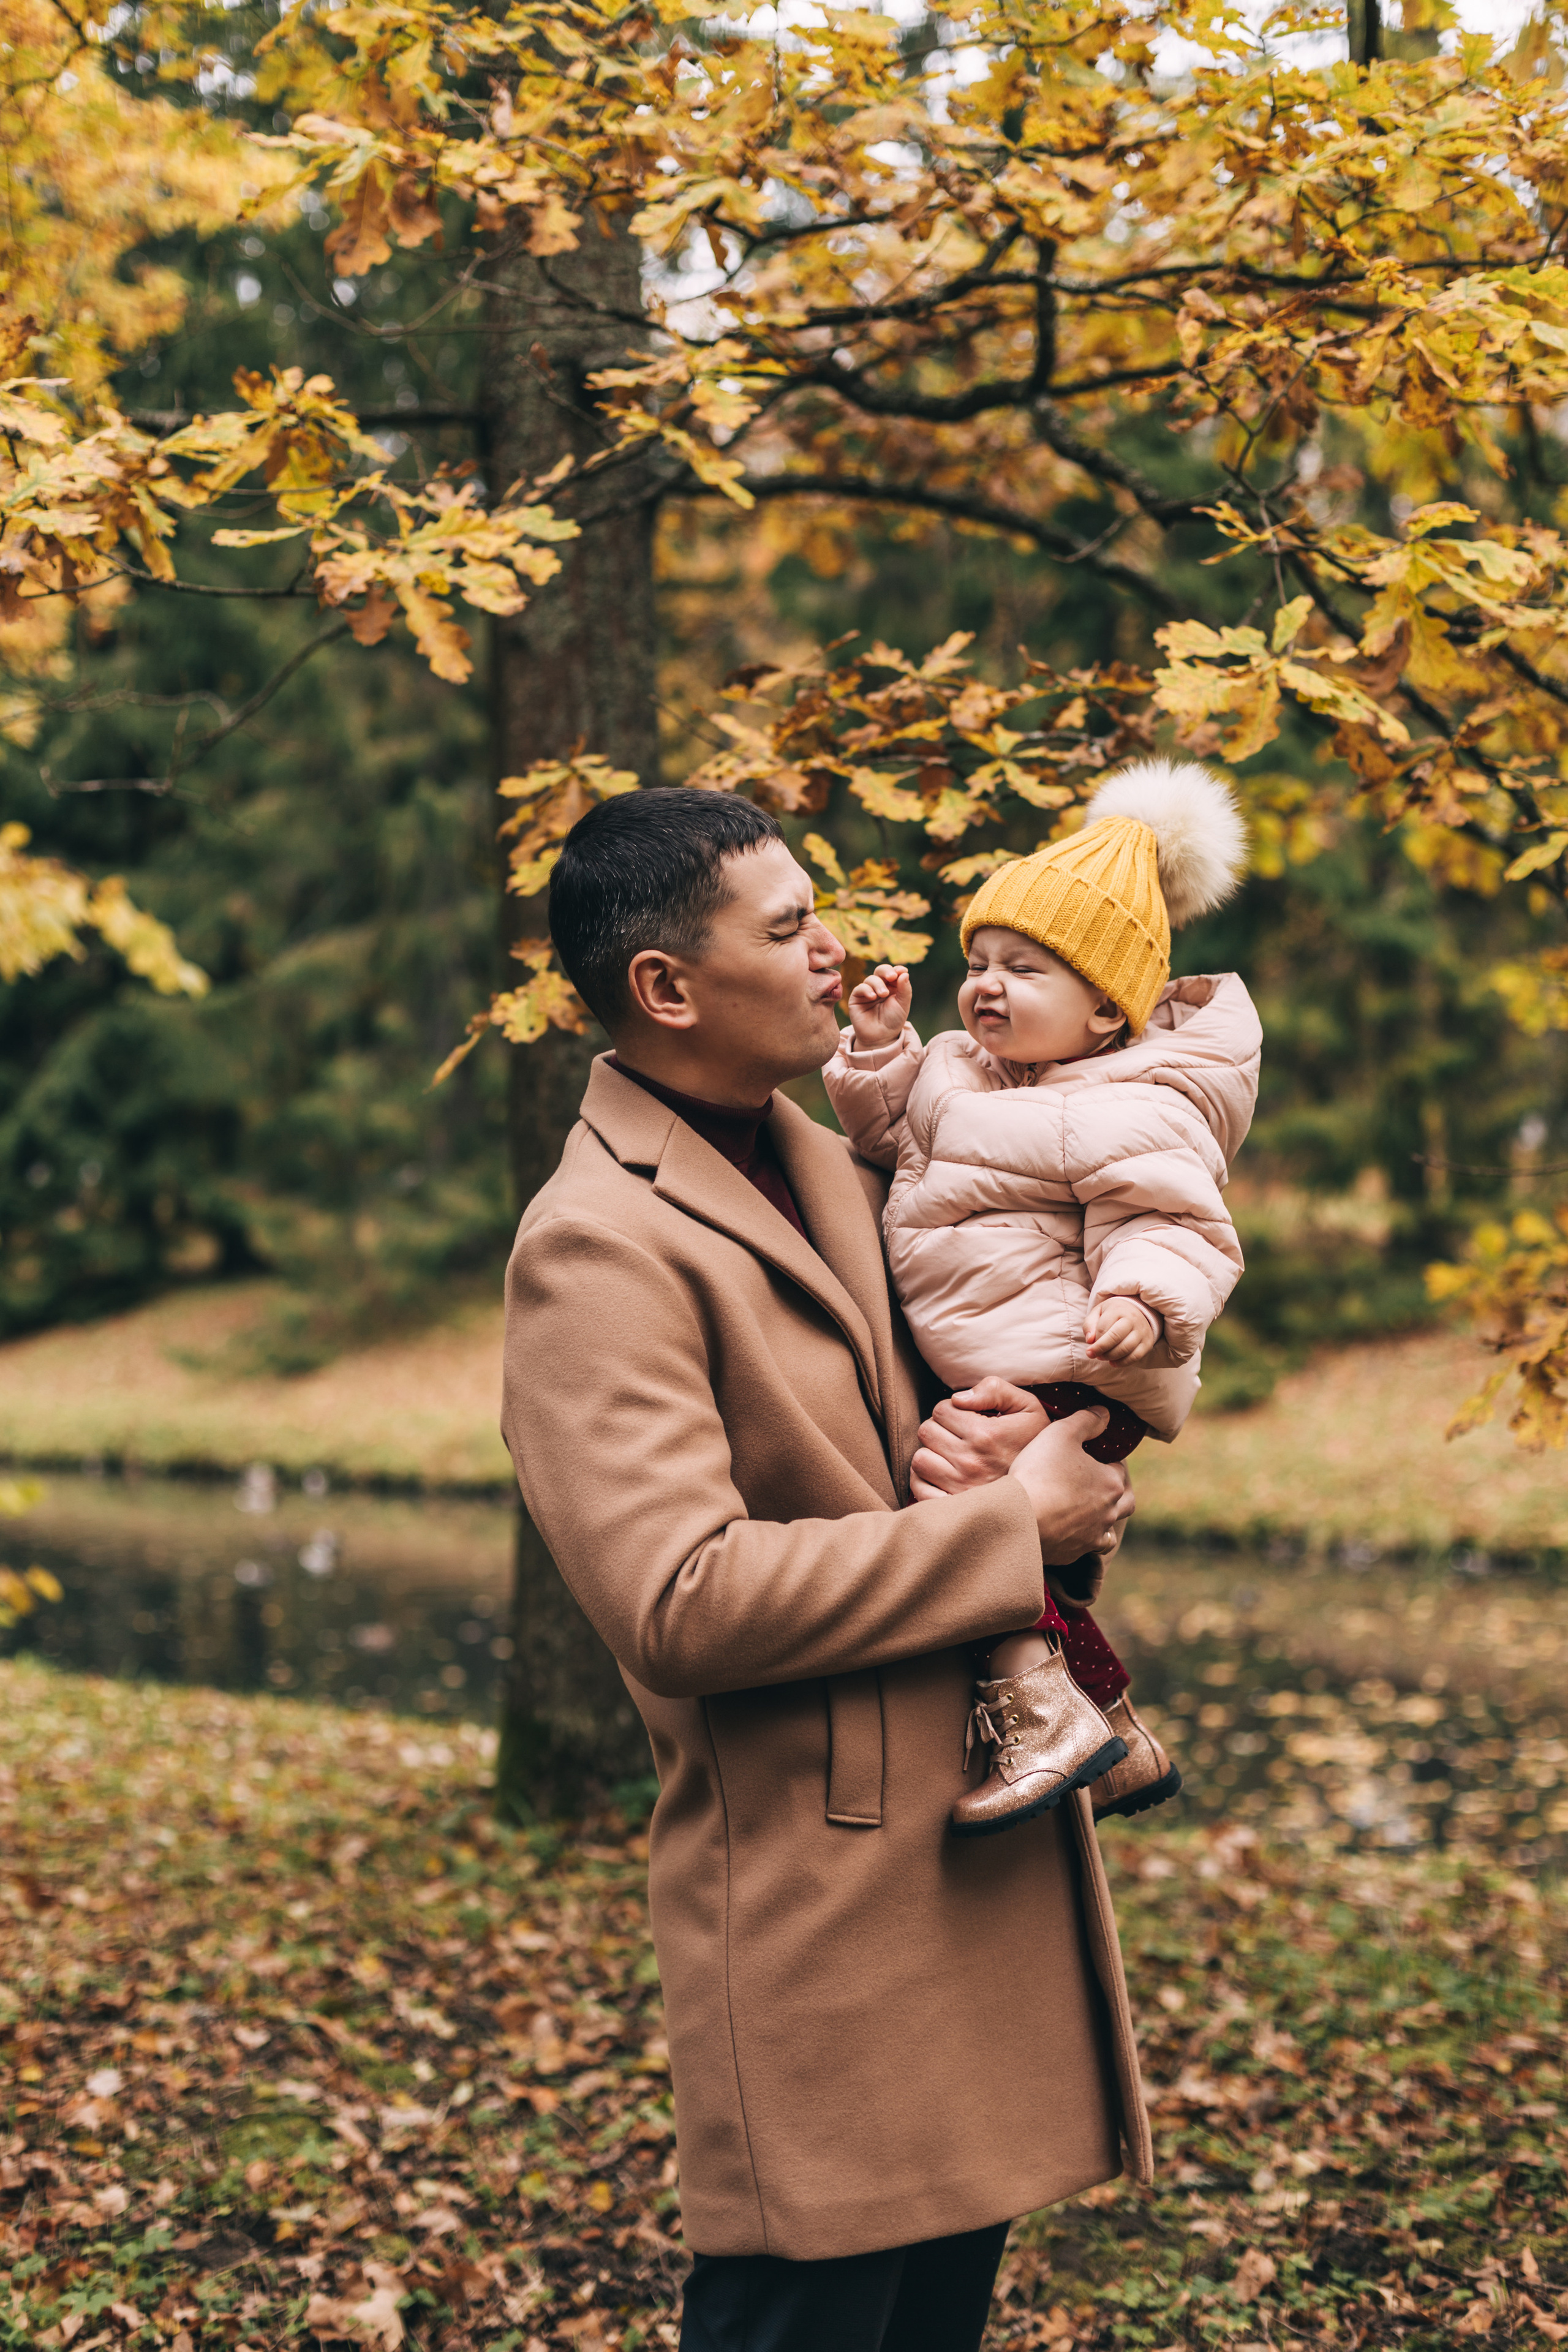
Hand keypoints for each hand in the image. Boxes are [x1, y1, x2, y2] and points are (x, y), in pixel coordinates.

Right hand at [846, 962, 912, 1049]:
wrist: (881, 1037)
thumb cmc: (893, 1021)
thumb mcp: (903, 1004)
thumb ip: (904, 988)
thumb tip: (904, 971)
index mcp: (892, 986)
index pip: (893, 972)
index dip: (896, 970)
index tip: (901, 971)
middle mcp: (879, 987)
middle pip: (880, 971)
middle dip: (886, 971)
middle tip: (892, 977)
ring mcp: (867, 992)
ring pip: (870, 979)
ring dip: (878, 984)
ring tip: (883, 994)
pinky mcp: (856, 998)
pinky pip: (860, 988)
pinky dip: (867, 990)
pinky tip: (873, 997)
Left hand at [910, 1378, 1047, 1498]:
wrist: (1049, 1490)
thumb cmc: (1034, 1443)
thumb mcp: (1027, 1407)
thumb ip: (995, 1389)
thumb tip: (957, 1399)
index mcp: (986, 1434)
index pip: (941, 1409)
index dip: (952, 1410)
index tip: (967, 1419)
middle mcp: (971, 1462)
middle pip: (926, 1432)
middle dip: (940, 1429)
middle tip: (959, 1437)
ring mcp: (961, 1487)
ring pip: (920, 1460)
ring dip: (932, 1454)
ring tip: (952, 1456)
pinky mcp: (954, 1506)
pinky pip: (919, 1488)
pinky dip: (924, 1480)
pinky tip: (943, 1475)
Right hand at [1007, 1410, 1135, 1564]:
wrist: (1019, 1518)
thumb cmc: (1040, 1472)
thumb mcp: (1061, 1433)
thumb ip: (1085, 1421)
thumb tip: (1105, 1414)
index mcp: (1111, 1484)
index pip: (1120, 1469)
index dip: (1108, 1460)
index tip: (1094, 1456)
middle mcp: (1108, 1513)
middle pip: (1126, 1502)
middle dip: (1117, 1492)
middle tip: (1099, 1484)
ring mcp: (1092, 1537)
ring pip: (1109, 1531)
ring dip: (1103, 1521)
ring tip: (1088, 1513)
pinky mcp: (1073, 1554)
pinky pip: (1086, 1549)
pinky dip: (1081, 1539)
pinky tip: (1068, 1532)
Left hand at [1085, 1297, 1160, 1363]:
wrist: (1136, 1312)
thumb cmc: (1113, 1314)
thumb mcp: (1098, 1312)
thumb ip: (1089, 1324)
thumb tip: (1090, 1340)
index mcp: (1117, 1310)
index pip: (1103, 1328)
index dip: (1094, 1341)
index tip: (1089, 1349)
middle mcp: (1132, 1319)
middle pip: (1115, 1337)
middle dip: (1101, 1349)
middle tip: (1092, 1355)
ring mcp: (1141, 1331)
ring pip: (1125, 1348)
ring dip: (1110, 1356)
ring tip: (1102, 1357)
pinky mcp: (1147, 1343)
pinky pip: (1135, 1356)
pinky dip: (1123, 1363)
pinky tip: (1113, 1362)